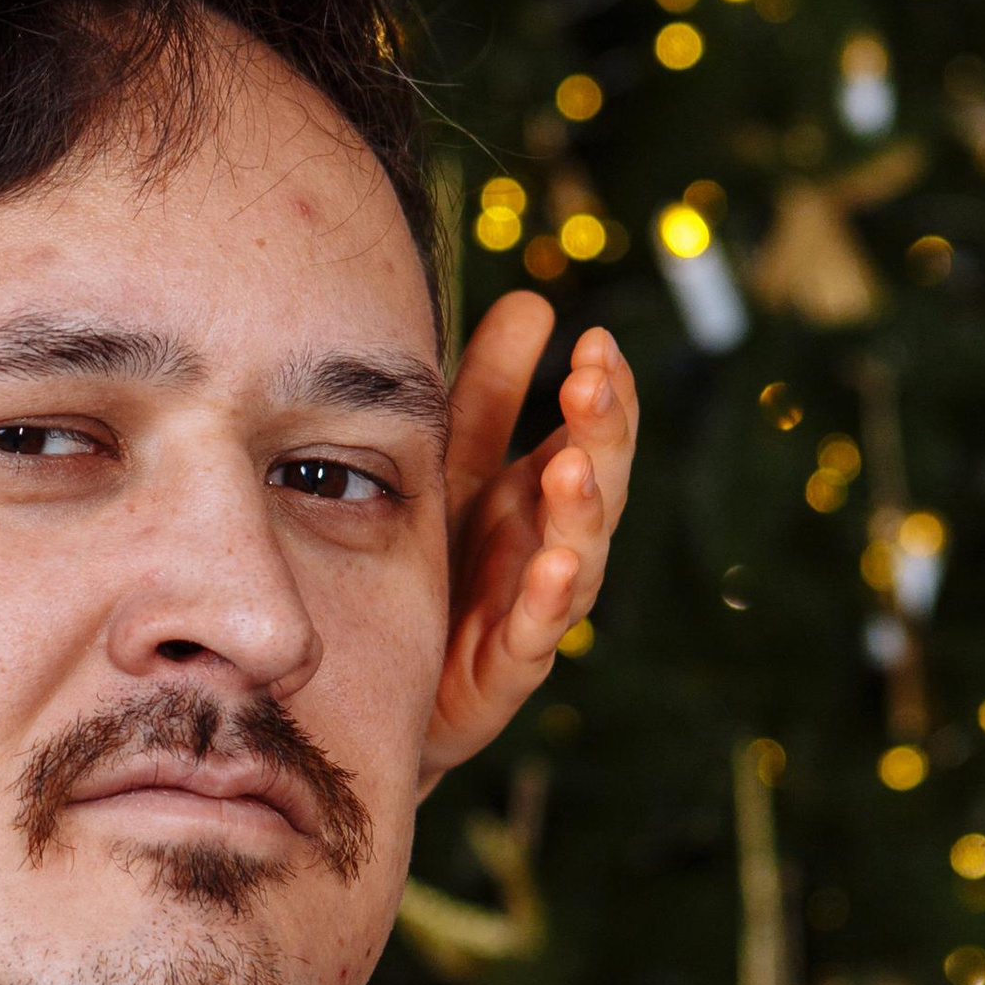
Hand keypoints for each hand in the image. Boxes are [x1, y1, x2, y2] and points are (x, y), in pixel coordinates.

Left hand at [421, 298, 635, 791]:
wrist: (380, 685)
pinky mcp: (504, 670)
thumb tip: (535, 299)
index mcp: (542, 494)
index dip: (604, 393)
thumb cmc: (433, 562)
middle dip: (602, 437)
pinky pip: (535, 636)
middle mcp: (549, 546)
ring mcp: (533, 610)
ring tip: (574, 466)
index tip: (597, 342)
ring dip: (583, 513)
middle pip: (596, 487)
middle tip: (593, 384)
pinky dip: (547, 602)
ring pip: (577, 559)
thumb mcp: (455, 465)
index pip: (593, 435)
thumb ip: (491, 392)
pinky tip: (552, 565)